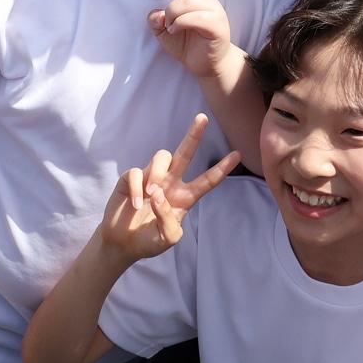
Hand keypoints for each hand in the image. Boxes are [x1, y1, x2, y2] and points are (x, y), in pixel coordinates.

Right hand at [100, 114, 239, 261]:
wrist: (123, 245)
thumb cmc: (150, 240)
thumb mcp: (168, 238)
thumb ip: (169, 219)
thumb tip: (158, 195)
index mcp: (185, 197)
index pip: (207, 180)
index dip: (222, 168)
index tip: (238, 154)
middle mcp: (170, 183)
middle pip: (185, 153)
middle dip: (194, 135)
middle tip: (203, 118)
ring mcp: (151, 179)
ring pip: (161, 157)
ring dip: (158, 172)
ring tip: (152, 192)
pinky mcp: (130, 179)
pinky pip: (135, 172)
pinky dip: (136, 187)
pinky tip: (135, 204)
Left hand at [148, 0, 237, 78]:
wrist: (208, 66)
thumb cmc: (189, 46)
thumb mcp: (164, 34)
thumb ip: (156, 22)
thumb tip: (156, 14)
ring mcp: (213, 11)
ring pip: (186, 0)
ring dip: (172, 12)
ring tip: (170, 26)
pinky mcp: (216, 25)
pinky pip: (194, 17)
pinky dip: (180, 23)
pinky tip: (176, 29)